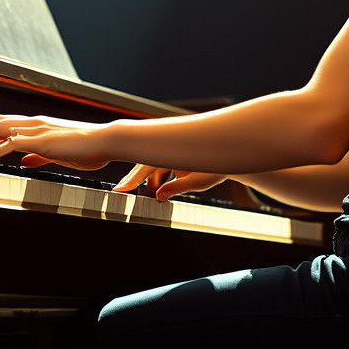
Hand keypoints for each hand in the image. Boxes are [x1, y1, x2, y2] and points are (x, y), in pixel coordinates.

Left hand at [0, 115, 110, 170]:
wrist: (106, 141)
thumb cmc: (90, 148)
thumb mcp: (59, 153)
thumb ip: (40, 156)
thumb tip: (24, 161)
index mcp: (40, 125)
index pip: (6, 124)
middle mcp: (36, 123)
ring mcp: (38, 129)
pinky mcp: (41, 140)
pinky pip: (11, 142)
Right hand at [113, 164, 227, 202]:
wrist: (228, 161)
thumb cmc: (216, 168)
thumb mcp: (196, 182)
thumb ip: (176, 188)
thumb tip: (159, 196)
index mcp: (172, 153)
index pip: (146, 166)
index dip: (131, 179)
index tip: (120, 189)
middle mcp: (169, 151)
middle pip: (146, 165)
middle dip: (136, 180)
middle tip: (123, 191)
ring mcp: (172, 154)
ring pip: (153, 168)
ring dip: (151, 182)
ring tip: (149, 197)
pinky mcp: (176, 158)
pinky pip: (161, 168)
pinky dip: (159, 179)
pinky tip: (159, 191)